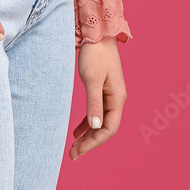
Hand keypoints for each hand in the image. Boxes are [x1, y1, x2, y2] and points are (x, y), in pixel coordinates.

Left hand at [69, 37, 127, 159]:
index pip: (109, 128)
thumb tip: (95, 126)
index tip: (78, 152)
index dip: (94, 142)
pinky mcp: (102, 91)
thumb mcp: (92, 80)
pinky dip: (86, 125)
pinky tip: (76, 133)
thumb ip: (94, 103)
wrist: (98, 34)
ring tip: (73, 148)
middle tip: (72, 155)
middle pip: (104, 128)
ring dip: (87, 136)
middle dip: (89, 143)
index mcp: (117, 98)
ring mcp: (110, 96)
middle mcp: (117, 100)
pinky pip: (96, 113)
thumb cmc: (95, 54)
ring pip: (100, 123)